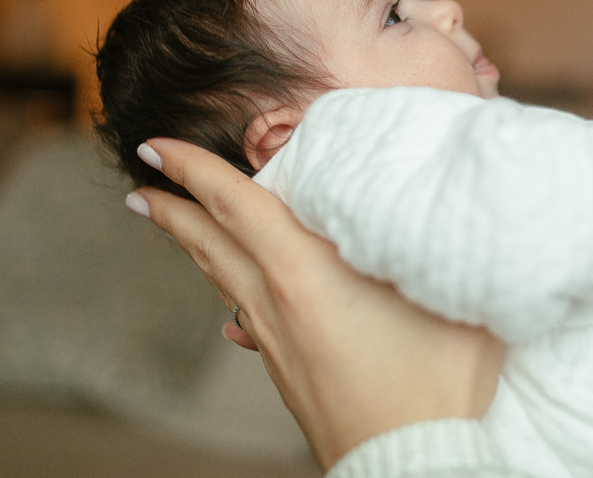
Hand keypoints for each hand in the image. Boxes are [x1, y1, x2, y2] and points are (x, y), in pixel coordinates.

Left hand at [128, 138, 505, 469]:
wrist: (410, 464)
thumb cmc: (437, 380)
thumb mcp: (449, 289)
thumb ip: (439, 230)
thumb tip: (441, 187)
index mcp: (305, 271)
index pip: (235, 205)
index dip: (192, 169)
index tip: (156, 146)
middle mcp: (276, 302)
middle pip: (209, 243)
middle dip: (172, 207)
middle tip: (142, 181)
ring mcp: (276, 341)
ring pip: (222, 280)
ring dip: (194, 245)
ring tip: (175, 223)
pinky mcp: (286, 371)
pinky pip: (244, 315)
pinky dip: (229, 287)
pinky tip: (234, 300)